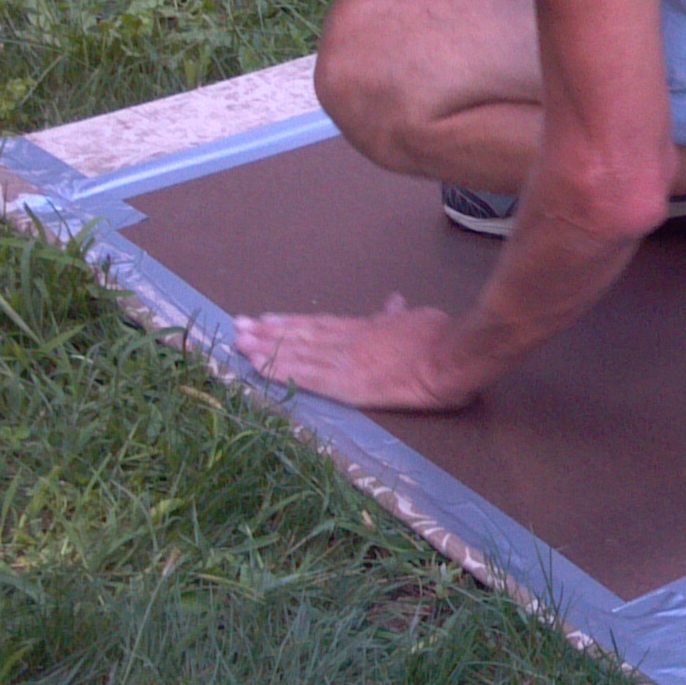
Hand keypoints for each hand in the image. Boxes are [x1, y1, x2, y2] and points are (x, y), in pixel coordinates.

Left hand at [231, 294, 477, 410]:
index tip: (265, 319)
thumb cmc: (439, 337)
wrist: (448, 357)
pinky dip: (279, 370)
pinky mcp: (345, 384)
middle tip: (237, 326)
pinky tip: (258, 368)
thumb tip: (394, 300)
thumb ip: (398, 314)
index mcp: (365, 328)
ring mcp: (343, 361)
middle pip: (300, 335)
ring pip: (296, 352)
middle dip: (267, 332)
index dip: (290, 323)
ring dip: (265, 348)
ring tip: (239, 343)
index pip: (320, 325)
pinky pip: (304, 376)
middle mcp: (347, 341)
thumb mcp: (417, 318)